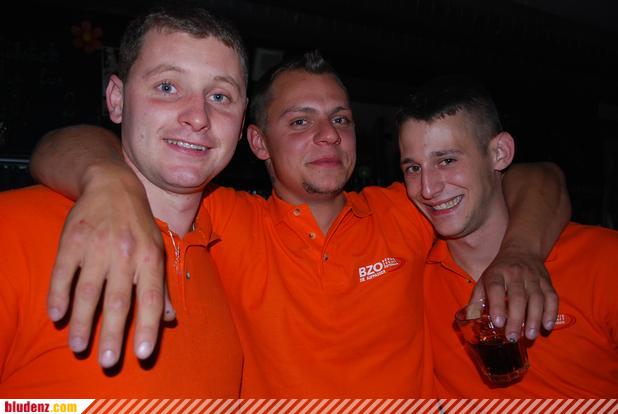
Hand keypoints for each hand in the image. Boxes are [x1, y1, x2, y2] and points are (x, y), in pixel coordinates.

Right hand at [46, 161, 170, 367]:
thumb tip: (170, 319)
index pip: (151, 297)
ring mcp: (98, 247)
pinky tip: (57, 315)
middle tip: (108, 362)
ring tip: (79, 348)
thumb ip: (161, 286)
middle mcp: (126, 254)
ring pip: (89, 290)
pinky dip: (59, 295)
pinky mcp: (73, 240)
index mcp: (150, 258)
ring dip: (83, 322)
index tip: (143, 354)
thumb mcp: (157, 250)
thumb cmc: (139, 224)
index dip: (147, 326)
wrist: (113, 184)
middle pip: (119, 300)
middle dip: (113, 333)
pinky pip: (64, 272)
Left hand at [471, 248, 557, 340]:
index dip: (497, 305)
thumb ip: (477, 297)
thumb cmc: (499, 271)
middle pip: (518, 297)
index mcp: (497, 273)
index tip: (498, 323)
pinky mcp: (547, 282)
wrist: (522, 251)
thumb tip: (470, 317)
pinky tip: (546, 326)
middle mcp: (516, 274)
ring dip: (534, 319)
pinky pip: (552, 298)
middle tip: (513, 337)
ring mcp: (533, 278)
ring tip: (529, 336)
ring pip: (537, 299)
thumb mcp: (484, 279)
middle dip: (516, 318)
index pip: (496, 288)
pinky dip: (551, 313)